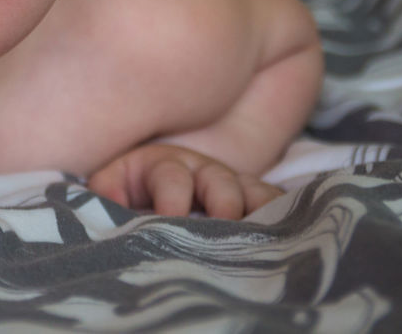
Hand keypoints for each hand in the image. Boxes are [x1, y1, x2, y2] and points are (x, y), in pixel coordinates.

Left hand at [87, 143, 281, 218]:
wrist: (153, 177)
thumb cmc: (130, 186)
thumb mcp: (112, 184)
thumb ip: (107, 192)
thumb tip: (110, 206)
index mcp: (164, 166)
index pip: (171, 180)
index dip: (172, 201)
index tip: (170, 222)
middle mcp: (203, 171)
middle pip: (219, 182)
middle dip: (224, 204)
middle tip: (225, 227)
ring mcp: (232, 183)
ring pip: (254, 191)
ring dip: (261, 212)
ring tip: (268, 235)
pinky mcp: (253, 199)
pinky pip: (276, 204)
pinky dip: (285, 217)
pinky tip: (294, 235)